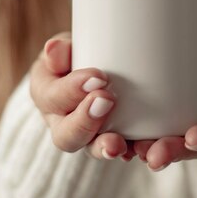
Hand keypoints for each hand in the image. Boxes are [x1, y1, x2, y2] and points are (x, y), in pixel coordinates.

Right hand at [30, 33, 135, 160]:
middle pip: (67, 136)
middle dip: (85, 122)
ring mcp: (91, 137)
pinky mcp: (118, 141)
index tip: (97, 77)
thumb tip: (53, 49)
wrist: (101, 67)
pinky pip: (126, 150)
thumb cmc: (78, 55)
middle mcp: (65, 124)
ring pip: (94, 149)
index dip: (71, 90)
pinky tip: (148, 150)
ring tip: (119, 144)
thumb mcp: (66, 47)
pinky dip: (137, 150)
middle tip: (106, 101)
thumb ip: (61, 49)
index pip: (52, 98)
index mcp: (48, 97)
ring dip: (107, 147)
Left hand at [133, 37, 196, 170]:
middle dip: (173, 151)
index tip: (195, 136)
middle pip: (195, 147)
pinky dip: (135, 136)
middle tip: (153, 155)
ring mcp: (192, 127)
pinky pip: (154, 132)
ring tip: (129, 150)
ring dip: (150, 149)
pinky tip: (114, 137)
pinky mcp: (171, 120)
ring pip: (171, 144)